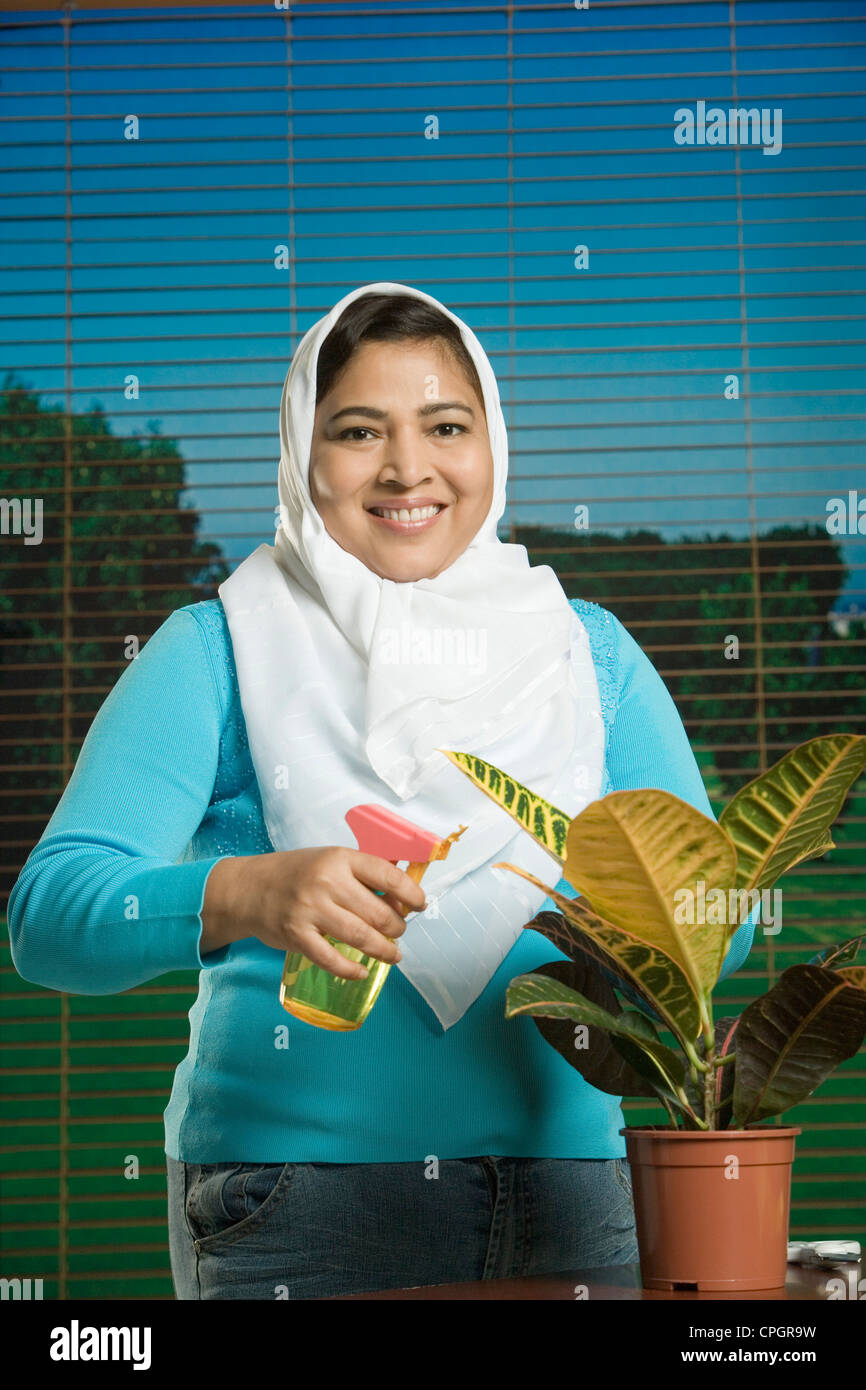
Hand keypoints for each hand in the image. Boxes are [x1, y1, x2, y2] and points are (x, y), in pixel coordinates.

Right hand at [200, 847, 426, 979]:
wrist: (248, 888)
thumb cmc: (296, 873)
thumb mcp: (330, 860)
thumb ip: (362, 876)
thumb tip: (402, 899)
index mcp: (340, 858)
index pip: (388, 875)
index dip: (411, 894)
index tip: (420, 905)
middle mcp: (327, 882)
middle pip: (379, 912)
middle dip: (398, 927)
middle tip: (400, 932)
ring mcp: (310, 910)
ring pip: (361, 937)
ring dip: (384, 951)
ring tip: (393, 955)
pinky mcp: (297, 936)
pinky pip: (332, 960)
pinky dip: (352, 970)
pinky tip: (363, 971)